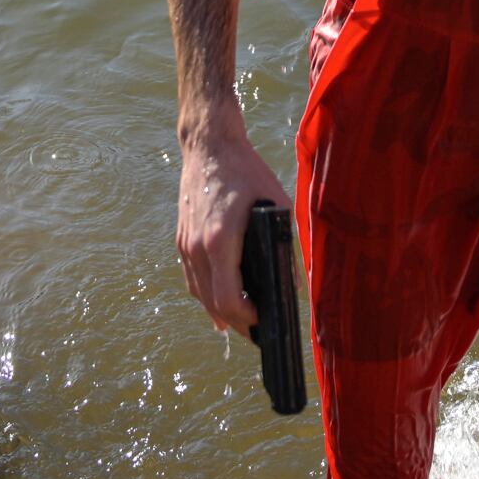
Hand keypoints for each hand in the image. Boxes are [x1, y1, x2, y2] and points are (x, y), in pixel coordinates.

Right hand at [175, 120, 290, 333]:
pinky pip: (191, 279)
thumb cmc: (246, 171)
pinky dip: (205, 296)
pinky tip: (218, 308)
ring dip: (220, 312)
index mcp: (220, 241)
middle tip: (260, 333)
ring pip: (199, 294)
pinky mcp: (182, 238)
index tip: (265, 319)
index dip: (247, 318)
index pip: (228, 299)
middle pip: (212, 303)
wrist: (209, 145)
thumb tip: (296, 281)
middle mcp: (197, 247)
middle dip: (237, 322)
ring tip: (243, 324)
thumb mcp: (277, 204)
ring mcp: (186, 244)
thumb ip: (286, 244)